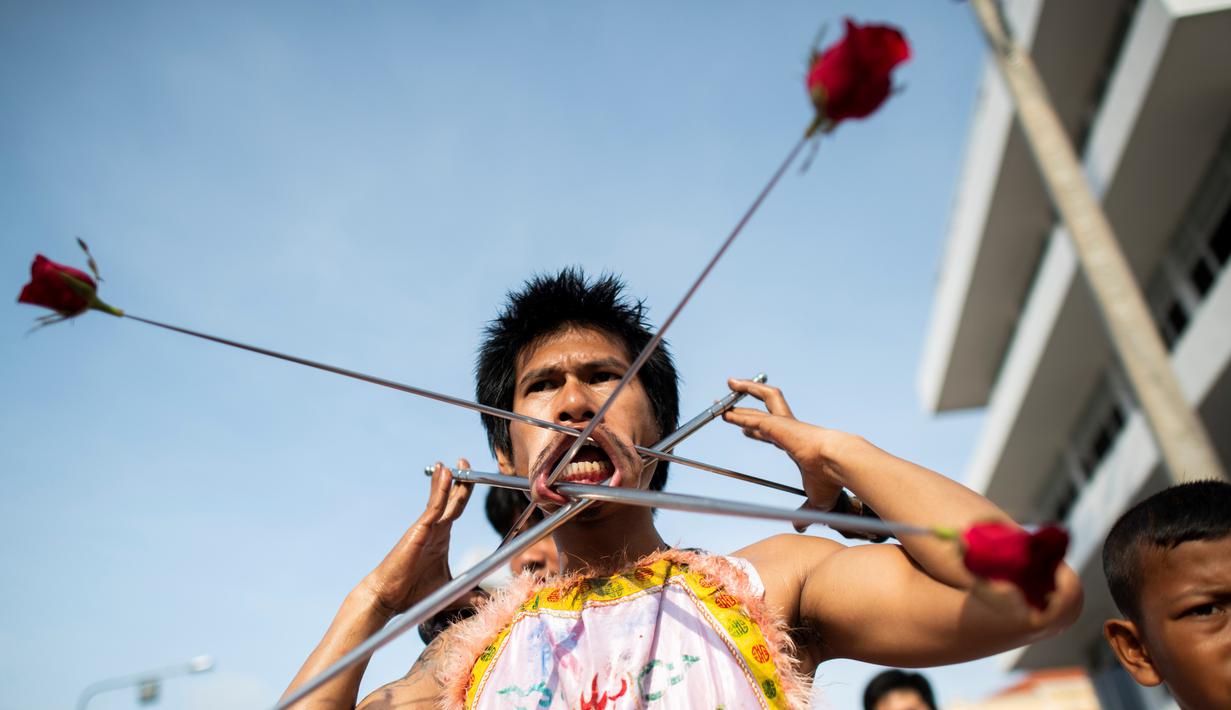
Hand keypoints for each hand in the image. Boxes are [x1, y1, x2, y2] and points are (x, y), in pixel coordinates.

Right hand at [358, 459, 475, 618]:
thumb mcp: (449, 590)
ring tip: (457, 461)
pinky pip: (433, 506)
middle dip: (461, 479)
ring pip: (441, 498)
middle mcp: (435, 528)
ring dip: (449, 479)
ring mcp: (426, 528)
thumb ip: (469, 594)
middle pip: (451, 498)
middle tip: (466, 460)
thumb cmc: (414, 593)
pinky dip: (440, 490)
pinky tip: (446, 474)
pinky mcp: (419, 531)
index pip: (456, 508)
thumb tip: (487, 601)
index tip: (475, 476)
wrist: (388, 597)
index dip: (465, 492)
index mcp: (441, 536)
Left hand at [721, 379, 843, 518]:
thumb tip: (799, 528)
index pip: (772, 432)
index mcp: (796, 443)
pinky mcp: (777, 424)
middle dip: (746, 405)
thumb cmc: (831, 480)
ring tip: (729, 382)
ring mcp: (784, 424)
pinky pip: (752, 415)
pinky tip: (725, 411)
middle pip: (765, 410)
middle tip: (729, 401)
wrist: (838, 462)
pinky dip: (738, 412)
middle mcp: (790, 430)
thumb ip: (805, 512)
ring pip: (761, 402)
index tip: (744, 428)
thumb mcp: (816, 501)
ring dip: (744, 392)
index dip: (756, 429)